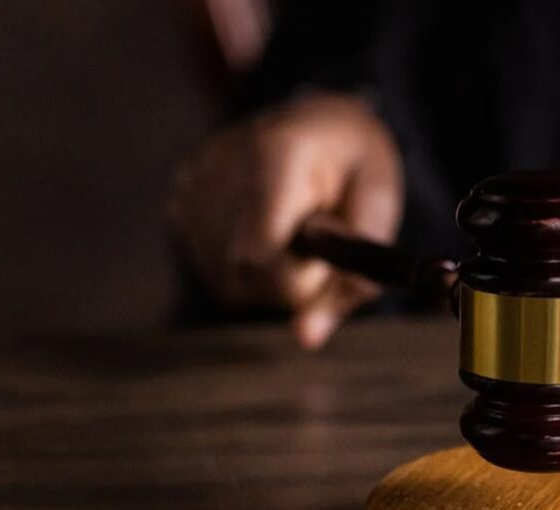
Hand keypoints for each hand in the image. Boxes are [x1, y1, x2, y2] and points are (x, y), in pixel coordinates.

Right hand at [168, 92, 403, 348]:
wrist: (320, 120)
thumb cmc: (357, 166)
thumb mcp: (379, 211)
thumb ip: (351, 278)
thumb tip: (306, 338)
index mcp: (277, 153)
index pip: (260, 254)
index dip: (297, 281)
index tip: (326, 264)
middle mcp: (221, 164)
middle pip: (242, 274)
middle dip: (289, 282)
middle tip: (318, 247)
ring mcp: (193, 182)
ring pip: (227, 281)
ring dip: (270, 279)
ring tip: (294, 233)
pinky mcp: (179, 199)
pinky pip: (214, 270)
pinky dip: (248, 268)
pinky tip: (267, 232)